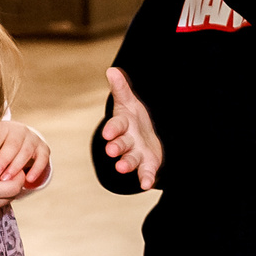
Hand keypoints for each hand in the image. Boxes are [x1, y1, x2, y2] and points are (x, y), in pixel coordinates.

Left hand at [0, 119, 48, 188]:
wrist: (21, 144)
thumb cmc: (0, 149)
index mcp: (4, 127)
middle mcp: (21, 130)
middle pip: (13, 145)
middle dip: (3, 160)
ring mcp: (34, 139)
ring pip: (26, 152)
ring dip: (16, 167)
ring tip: (6, 179)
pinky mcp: (44, 149)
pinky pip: (42, 160)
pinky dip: (36, 170)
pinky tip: (28, 180)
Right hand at [102, 67, 164, 188]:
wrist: (147, 137)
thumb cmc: (134, 119)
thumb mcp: (129, 103)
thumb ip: (121, 89)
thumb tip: (112, 70)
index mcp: (122, 125)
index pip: (115, 126)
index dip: (111, 130)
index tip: (107, 134)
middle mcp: (127, 141)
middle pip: (120, 144)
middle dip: (116, 147)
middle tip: (110, 151)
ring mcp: (136, 153)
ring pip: (130, 159)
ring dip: (125, 164)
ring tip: (121, 167)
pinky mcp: (146, 164)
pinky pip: (145, 172)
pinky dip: (145, 178)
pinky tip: (146, 184)